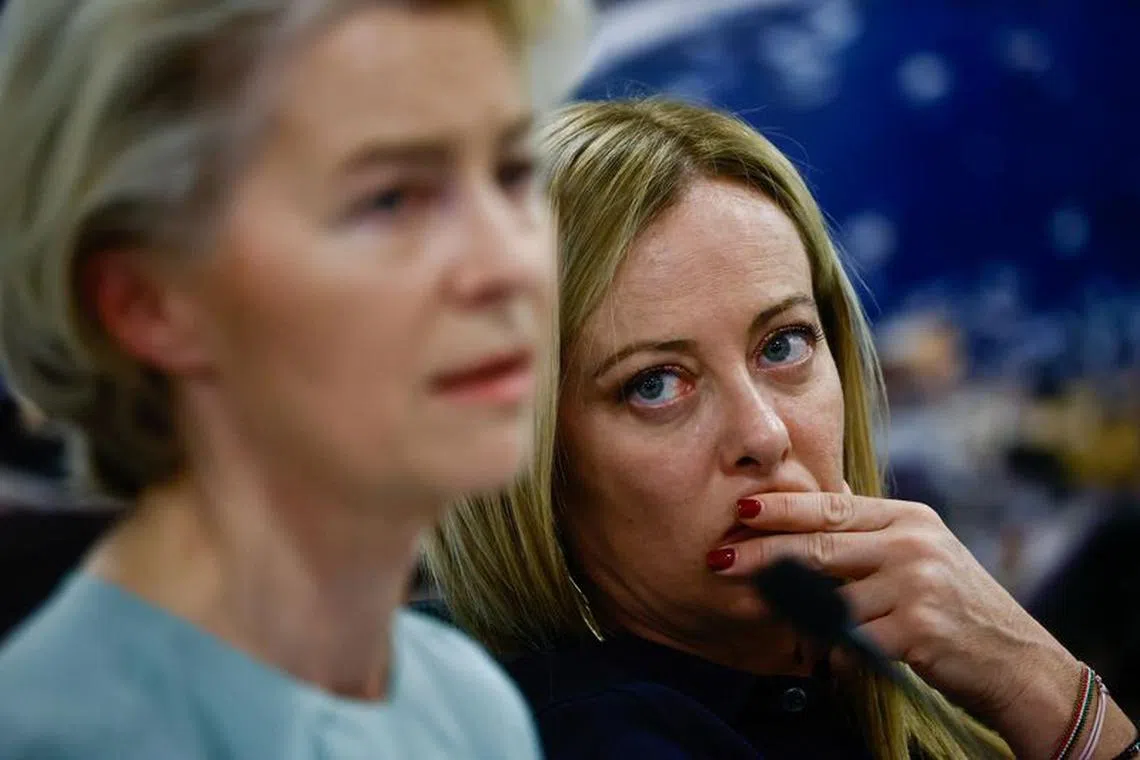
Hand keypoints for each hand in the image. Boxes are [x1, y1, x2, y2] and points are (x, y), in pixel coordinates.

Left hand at [711, 491, 1083, 753]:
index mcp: (908, 518)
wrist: (1016, 660)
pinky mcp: (918, 630)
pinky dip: (836, 657)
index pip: (832, 506)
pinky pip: (852, 644)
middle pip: (819, 547)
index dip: (782, 508)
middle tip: (720, 558)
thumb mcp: (923, 551)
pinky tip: (836, 663)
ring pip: (829, 601)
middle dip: (763, 554)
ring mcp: (916, 586)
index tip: (740, 509)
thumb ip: (873, 530)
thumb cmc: (957, 606)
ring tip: (777, 623)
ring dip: (798, 618)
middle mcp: (912, 545)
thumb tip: (822, 498)